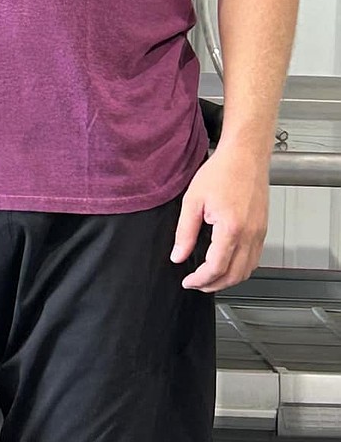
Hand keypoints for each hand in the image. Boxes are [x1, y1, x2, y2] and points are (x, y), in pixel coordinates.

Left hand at [170, 144, 269, 291]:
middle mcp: (250, 235)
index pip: (216, 267)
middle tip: (196, 283)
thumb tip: (178, 256)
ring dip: (229, 280)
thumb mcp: (193, 200)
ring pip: (248, 270)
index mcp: (231, 228)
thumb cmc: (221, 172)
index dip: (200, 279)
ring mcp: (259, 233)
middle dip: (213, 285)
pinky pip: (254, 259)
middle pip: (235, 275)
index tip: (187, 281)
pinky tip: (227, 264)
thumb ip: (184, 232)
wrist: (245, 156)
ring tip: (209, 278)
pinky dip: (241, 269)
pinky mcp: (263, 230)